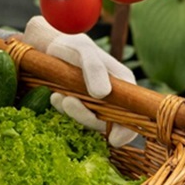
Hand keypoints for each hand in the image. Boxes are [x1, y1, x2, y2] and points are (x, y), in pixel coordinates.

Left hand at [22, 15, 138, 146]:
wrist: (50, 45)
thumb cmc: (72, 46)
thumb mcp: (83, 51)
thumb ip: (94, 68)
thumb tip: (103, 93)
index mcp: (122, 84)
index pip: (134, 114)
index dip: (127, 130)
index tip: (114, 139)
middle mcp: (111, 97)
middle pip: (107, 122)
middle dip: (87, 117)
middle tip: (68, 102)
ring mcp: (94, 103)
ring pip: (88, 120)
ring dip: (73, 112)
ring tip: (58, 96)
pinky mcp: (78, 106)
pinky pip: (73, 115)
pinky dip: (63, 108)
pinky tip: (55, 96)